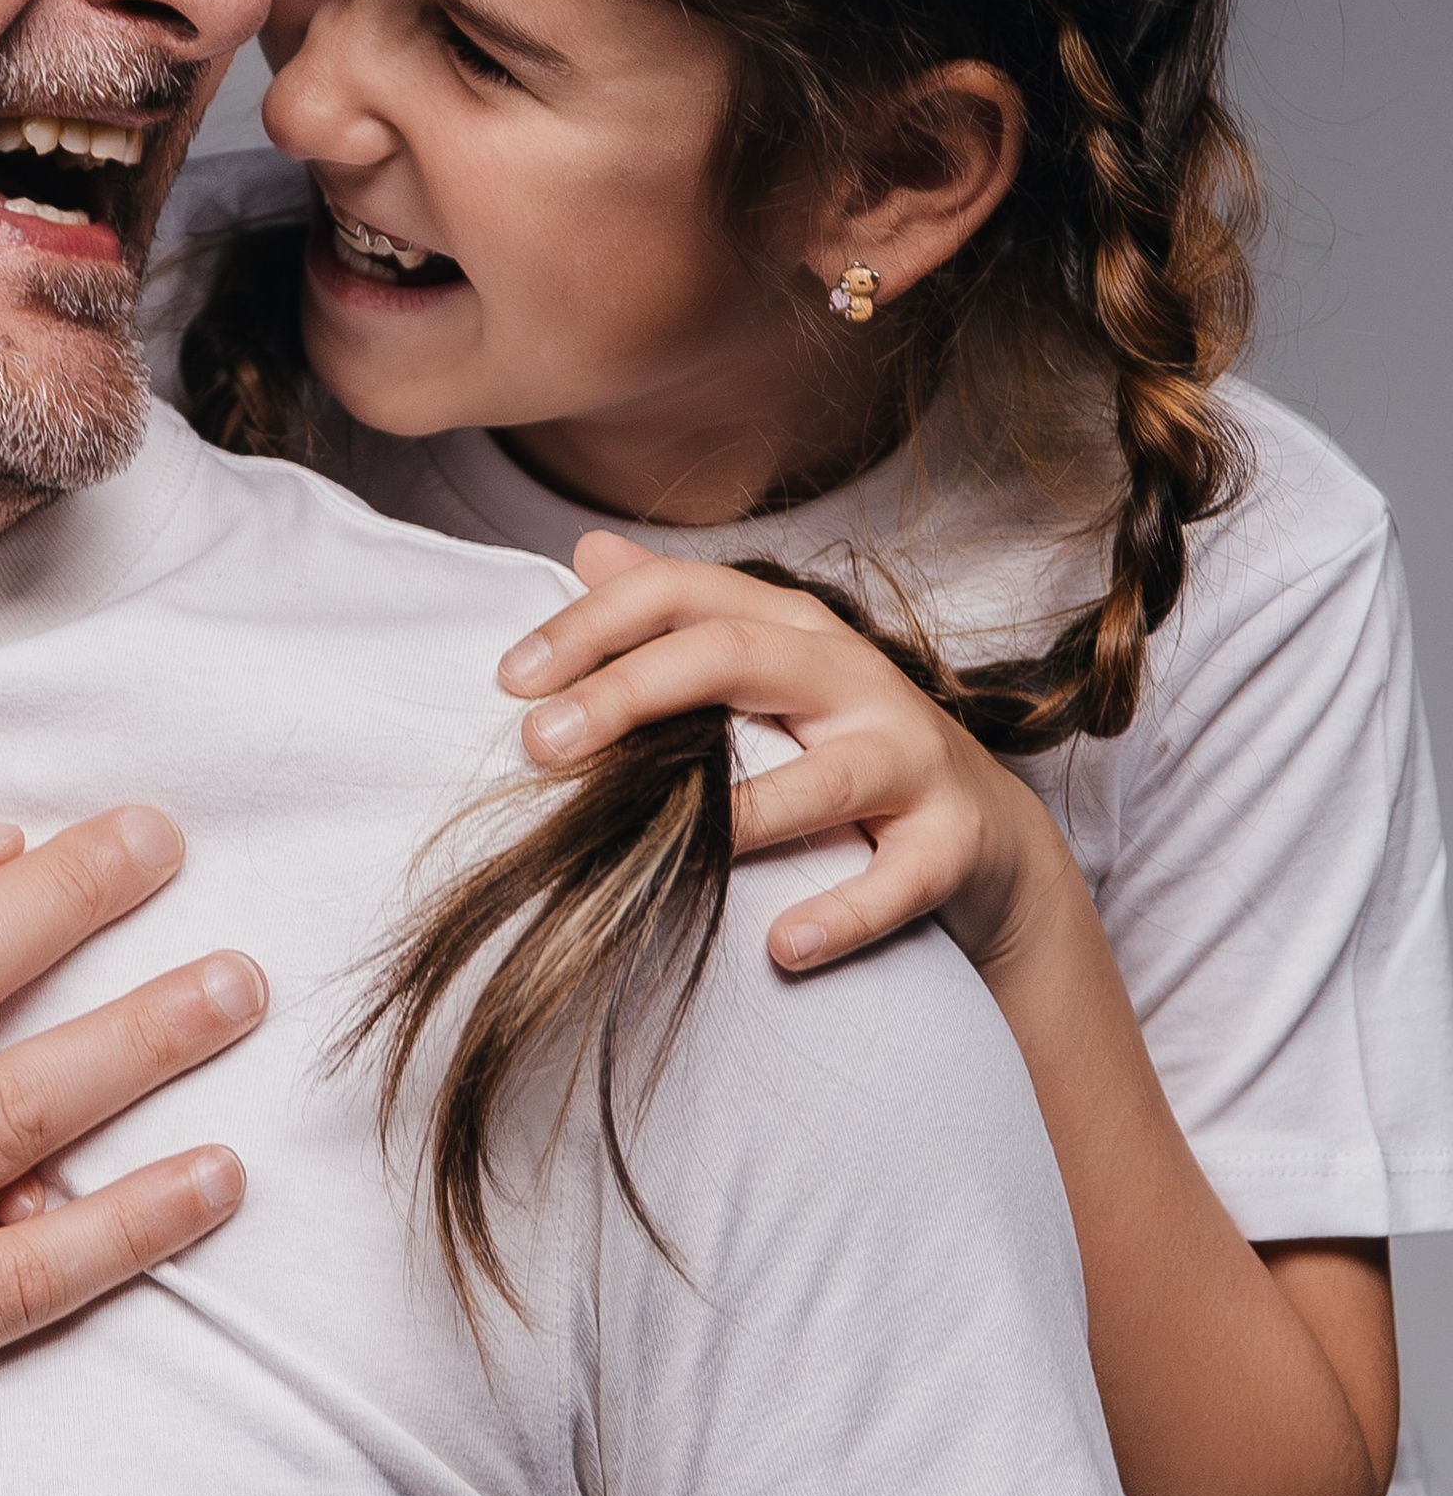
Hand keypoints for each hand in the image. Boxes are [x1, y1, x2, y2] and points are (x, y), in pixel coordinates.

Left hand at [495, 535, 1066, 972]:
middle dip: (629, 694)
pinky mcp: (951, 841)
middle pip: (733, 658)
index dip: (591, 627)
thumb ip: (677, 617)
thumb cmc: (845, 746)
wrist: (985, 837)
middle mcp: (853, 675)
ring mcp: (909, 756)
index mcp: (793, 628)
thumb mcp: (766, 672)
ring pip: (823, 776)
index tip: (510, 679)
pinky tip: (781, 946)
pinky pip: (898, 879)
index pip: (681, 595)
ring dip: (738, 815)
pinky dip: (842, 914)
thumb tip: (587, 550)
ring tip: (653, 849)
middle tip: (540, 744)